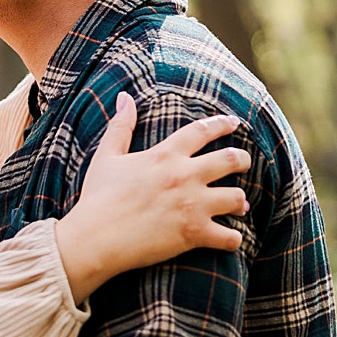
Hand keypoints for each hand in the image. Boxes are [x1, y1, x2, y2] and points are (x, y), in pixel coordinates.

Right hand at [54, 94, 249, 298]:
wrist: (93, 238)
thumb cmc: (97, 198)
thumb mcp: (106, 157)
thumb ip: (120, 126)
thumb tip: (124, 97)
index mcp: (164, 155)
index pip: (201, 131)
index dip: (221, 124)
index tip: (233, 122)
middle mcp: (184, 176)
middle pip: (231, 159)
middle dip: (242, 160)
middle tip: (242, 164)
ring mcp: (192, 205)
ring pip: (237, 197)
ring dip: (239, 201)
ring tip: (237, 205)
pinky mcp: (195, 233)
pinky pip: (231, 236)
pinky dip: (233, 239)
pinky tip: (230, 238)